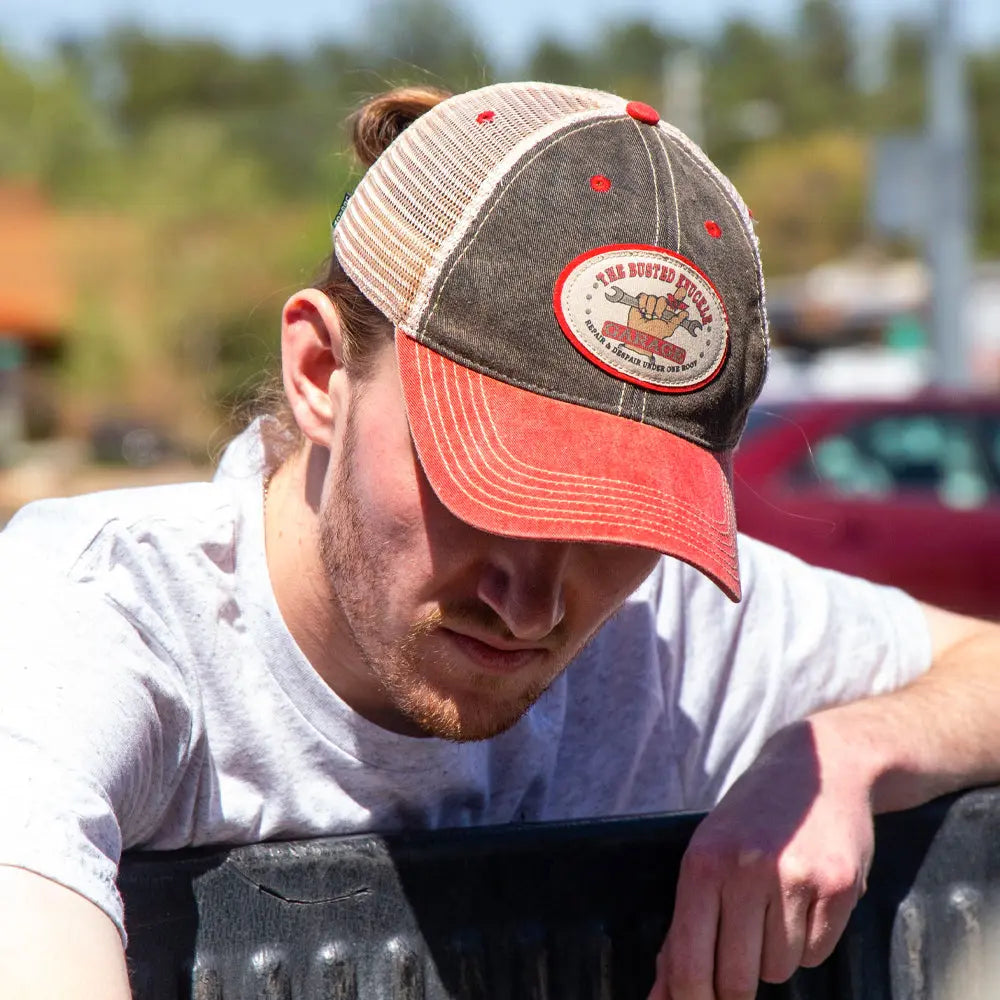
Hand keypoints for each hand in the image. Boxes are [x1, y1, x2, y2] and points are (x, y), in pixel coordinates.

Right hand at [628, 292, 687, 339]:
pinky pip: (643, 296)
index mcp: (667, 311)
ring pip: (652, 298)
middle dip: (659, 308)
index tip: (682, 291)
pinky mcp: (641, 301)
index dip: (679, 294)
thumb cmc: (653, 334)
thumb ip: (678, 320)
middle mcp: (660, 306)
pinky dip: (643, 304)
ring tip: (648, 317)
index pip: (675, 300)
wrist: (640, 335)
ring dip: (650, 309)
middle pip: (662, 299)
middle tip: (657, 317)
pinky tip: (642, 311)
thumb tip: (686, 314)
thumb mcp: (668, 328)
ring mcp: (650, 303)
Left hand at [648, 719, 873, 999]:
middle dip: (735, 985)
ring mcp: (796, 878)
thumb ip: (683, 928)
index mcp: (703, 862)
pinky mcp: (840, 887)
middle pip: (736, 978)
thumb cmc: (751, 819)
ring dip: (775, 955)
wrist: (820, 766)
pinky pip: (817, 955)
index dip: (689, 998)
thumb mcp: (706, 855)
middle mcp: (746, 869)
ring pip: (778, 970)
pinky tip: (806, 901)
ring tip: (775, 907)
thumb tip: (660, 996)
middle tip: (740, 957)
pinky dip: (809, 942)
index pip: (688, 959)